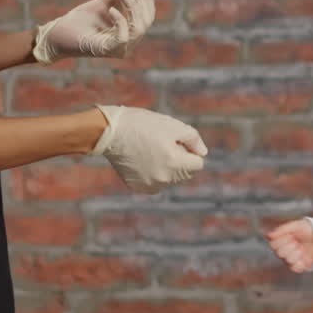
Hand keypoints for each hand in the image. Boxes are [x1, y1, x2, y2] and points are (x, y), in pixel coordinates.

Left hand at [32, 0, 154, 61]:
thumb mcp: (103, 3)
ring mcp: (119, 48)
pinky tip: (111, 9)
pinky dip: (121, 20)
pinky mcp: (107, 51)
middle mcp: (128, 41)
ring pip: (139, 28)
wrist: (57, 34)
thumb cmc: (79, 21)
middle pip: (147, 21)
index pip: (148, 15)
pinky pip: (124, 37)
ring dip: (133, 6)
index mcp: (129, 30)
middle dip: (141, 0)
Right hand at [91, 104, 207, 193]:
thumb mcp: (172, 125)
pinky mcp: (137, 187)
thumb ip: (193, 139)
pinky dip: (152, 173)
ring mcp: (149, 185)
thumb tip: (203, 153)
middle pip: (184, 173)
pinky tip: (140, 159)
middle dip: (179, 160)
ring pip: (169, 179)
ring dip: (166, 168)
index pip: (198, 164)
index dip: (189, 150)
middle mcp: (164, 179)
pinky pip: (153, 182)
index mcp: (175, 163)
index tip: (175, 141)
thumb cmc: (143, 124)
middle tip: (161, 143)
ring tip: (150, 150)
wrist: (110, 132)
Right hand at [266, 219, 312, 271]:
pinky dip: (298, 263)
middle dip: (289, 246)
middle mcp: (284, 250)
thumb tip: (268, 235)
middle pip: (279, 253)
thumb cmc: (307, 230)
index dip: (282, 240)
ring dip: (295, 253)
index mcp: (281, 240)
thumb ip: (282, 230)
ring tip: (301, 248)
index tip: (290, 236)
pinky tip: (302, 257)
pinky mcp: (299, 266)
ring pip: (287, 260)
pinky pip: (294, 268)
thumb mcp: (296, 226)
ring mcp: (291, 259)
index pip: (273, 244)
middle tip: (297, 242)